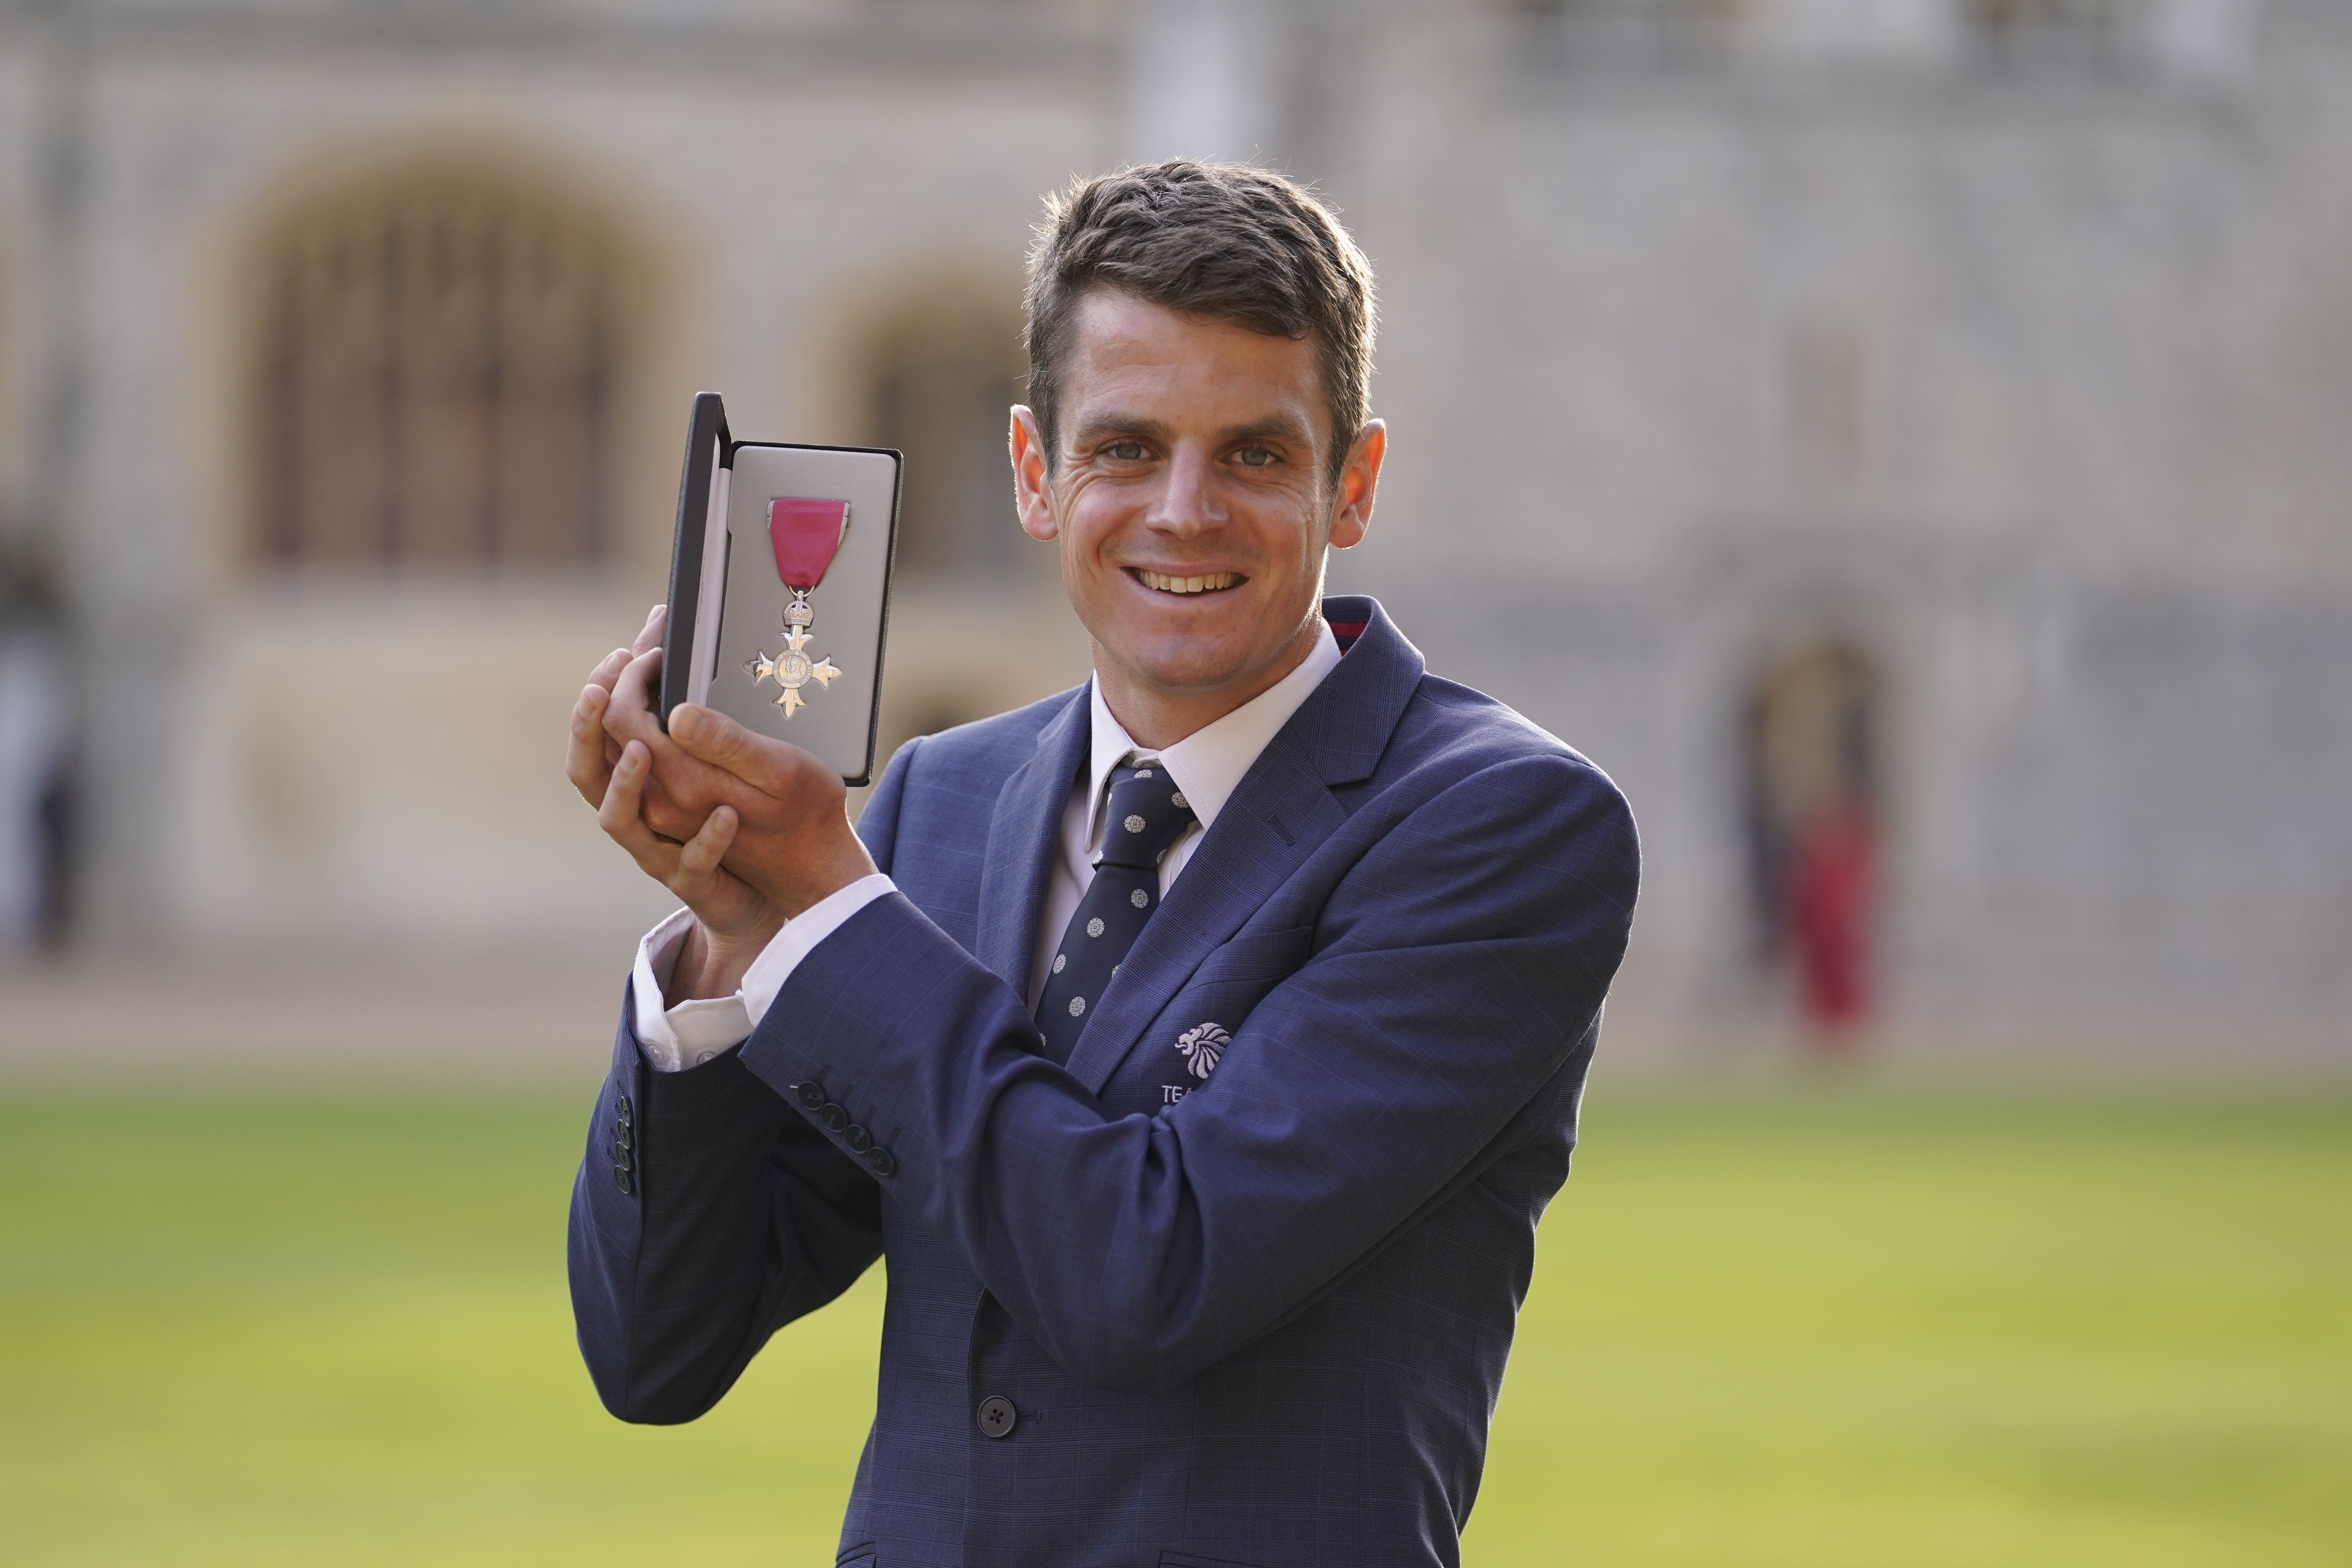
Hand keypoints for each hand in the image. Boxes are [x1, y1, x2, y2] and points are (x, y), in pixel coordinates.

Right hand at [570, 611, 876, 1001]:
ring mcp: (659, 851)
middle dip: (587, 734)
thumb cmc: (732, 802)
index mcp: (633, 777)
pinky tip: (726, 812)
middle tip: (599, 695)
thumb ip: (681, 688)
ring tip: (644, 748)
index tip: (613, 660)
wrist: (769, 883)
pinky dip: (705, 839)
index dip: (595, 700)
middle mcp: (635, 813)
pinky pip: (692, 863)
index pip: (595, 736)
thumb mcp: (709, 743)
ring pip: (622, 820)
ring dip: (627, 782)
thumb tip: (662, 617)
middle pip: (588, 775)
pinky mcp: (695, 882)